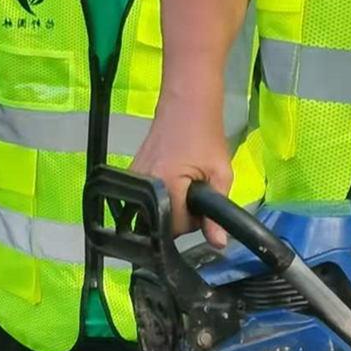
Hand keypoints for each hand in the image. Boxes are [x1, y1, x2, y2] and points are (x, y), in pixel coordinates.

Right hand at [131, 122, 233, 244]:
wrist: (185, 106)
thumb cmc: (206, 136)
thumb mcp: (221, 174)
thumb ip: (218, 214)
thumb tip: (219, 244)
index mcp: (165, 186)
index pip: (177, 228)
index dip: (194, 223)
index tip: (204, 206)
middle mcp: (142, 186)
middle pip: (160, 224)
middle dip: (180, 217)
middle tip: (196, 194)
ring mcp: (132, 180)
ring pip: (151, 214)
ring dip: (169, 208)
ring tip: (184, 188)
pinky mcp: (130, 175)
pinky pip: (144, 201)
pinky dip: (159, 198)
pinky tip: (171, 183)